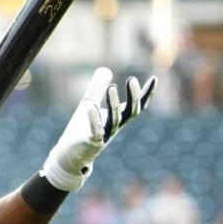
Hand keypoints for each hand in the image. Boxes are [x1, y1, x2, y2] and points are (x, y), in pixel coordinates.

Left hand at [42, 67, 156, 191]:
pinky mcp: (91, 142)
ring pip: (115, 121)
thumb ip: (97, 87)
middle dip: (134, 97)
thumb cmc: (80, 129)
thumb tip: (106, 69)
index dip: (146, 94)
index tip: (154, 78)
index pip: (137, 106)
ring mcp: (104, 136)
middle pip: (131, 113)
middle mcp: (114, 127)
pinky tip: (91, 108)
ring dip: (115, 104)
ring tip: (112, 88)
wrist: (68, 154)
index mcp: (117, 118)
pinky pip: (96, 132)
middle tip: (132, 79)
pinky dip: (94, 120)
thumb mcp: (89, 103)